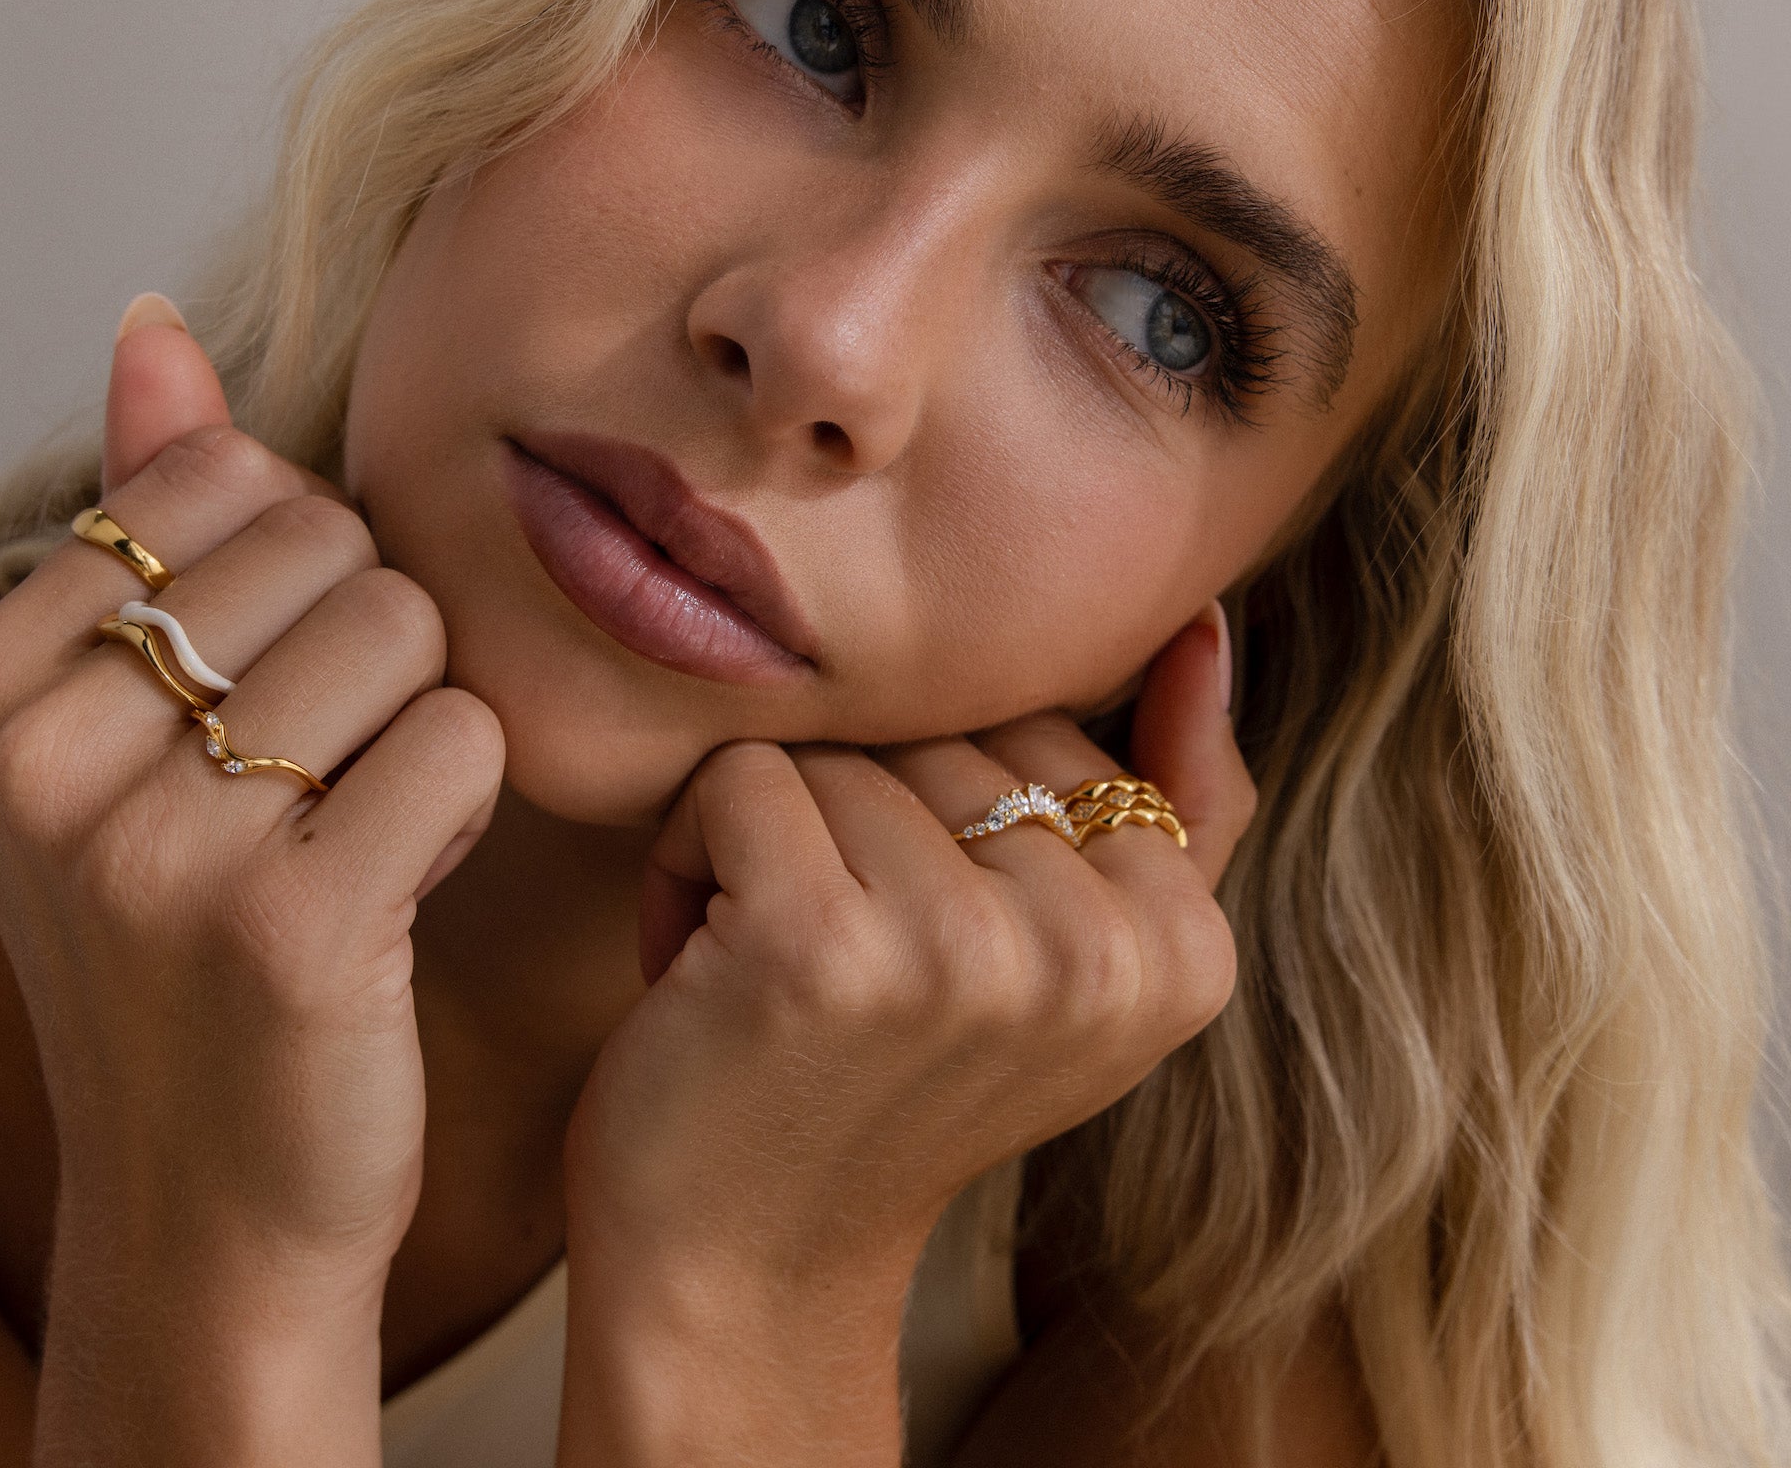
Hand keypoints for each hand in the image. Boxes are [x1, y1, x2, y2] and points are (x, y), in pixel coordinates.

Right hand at [0, 298, 504, 1464]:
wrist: (212, 1196)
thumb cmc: (189, 936)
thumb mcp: (125, 728)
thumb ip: (145, 519)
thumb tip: (154, 325)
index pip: (228, 480)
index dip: (296, 576)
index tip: (248, 705)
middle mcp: (39, 761)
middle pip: (334, 546)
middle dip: (367, 653)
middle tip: (307, 788)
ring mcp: (154, 849)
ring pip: (409, 631)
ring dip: (419, 729)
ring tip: (347, 836)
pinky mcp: (288, 927)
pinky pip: (464, 740)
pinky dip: (462, 805)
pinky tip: (392, 891)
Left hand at [558, 616, 1252, 1464]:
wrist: (743, 1265)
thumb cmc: (893, 1083)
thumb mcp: (1069, 961)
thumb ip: (1175, 806)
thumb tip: (1203, 627)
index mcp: (1180, 951)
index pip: (1047, 734)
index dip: (951, 820)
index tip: (929, 947)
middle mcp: (1091, 953)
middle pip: (941, 732)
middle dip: (863, 822)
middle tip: (846, 963)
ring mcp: (961, 951)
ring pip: (836, 751)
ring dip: (772, 841)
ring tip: (775, 967)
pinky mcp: (821, 944)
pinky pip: (741, 776)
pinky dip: (688, 852)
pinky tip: (701, 963)